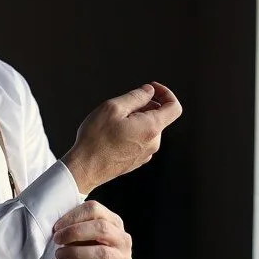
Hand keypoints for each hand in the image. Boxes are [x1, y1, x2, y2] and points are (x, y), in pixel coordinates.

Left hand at [51, 200, 131, 258]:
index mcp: (114, 222)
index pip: (95, 209)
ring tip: (58, 254)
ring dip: (74, 253)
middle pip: (101, 228)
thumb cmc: (94, 251)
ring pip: (100, 253)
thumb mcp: (89, 235)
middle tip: (57, 239)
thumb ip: (77, 227)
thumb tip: (57, 228)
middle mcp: (122, 240)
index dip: (73, 216)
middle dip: (74, 232)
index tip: (57, 226)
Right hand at [62, 82, 181, 194]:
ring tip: (113, 122)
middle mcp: (153, 142)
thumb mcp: (113, 108)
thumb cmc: (96, 139)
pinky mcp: (137, 160)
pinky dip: (132, 132)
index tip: (152, 89)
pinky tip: (113, 134)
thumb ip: (136, 96)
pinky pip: (140, 140)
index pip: (174, 107)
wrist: (85, 169)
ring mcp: (146, 153)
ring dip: (136, 119)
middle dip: (145, 106)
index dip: (165, 93)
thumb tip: (149, 91)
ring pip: (148, 128)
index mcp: (151, 127)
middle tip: (121, 106)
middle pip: (159, 116)